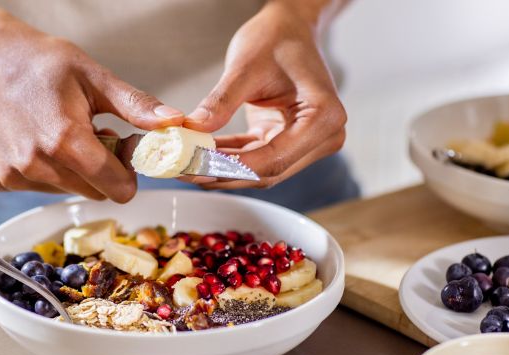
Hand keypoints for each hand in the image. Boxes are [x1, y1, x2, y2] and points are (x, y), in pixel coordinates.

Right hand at [0, 21, 183, 201]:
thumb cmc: (42, 64)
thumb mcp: (95, 77)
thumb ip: (136, 107)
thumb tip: (174, 123)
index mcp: (64, 140)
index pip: (116, 187)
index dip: (128, 173)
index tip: (123, 150)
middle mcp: (35, 164)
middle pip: (94, 192)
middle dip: (102, 171)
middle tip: (94, 136)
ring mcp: (14, 175)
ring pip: (68, 191)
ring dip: (75, 171)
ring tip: (63, 135)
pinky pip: (41, 189)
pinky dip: (48, 171)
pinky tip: (39, 142)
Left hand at [183, 0, 345, 188]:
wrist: (290, 28)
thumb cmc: (277, 38)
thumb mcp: (245, 67)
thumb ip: (220, 102)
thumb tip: (194, 130)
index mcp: (323, 117)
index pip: (274, 158)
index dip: (232, 167)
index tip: (197, 167)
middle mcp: (324, 136)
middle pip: (268, 171)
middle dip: (223, 172)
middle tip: (184, 170)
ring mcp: (309, 143)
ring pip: (260, 170)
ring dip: (223, 169)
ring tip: (186, 164)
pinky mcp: (289, 142)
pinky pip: (256, 158)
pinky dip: (229, 157)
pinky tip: (201, 154)